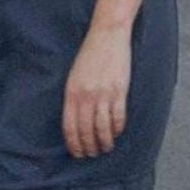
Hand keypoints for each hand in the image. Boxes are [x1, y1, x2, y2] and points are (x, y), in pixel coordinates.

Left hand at [63, 22, 130, 156]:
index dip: (74, 143)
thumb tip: (77, 121)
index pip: (70, 126)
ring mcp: (103, 94)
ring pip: (102, 128)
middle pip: (86, 130)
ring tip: (106, 147)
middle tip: (93, 154)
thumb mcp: (74, 76)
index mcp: (71, 93)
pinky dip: (117, 128)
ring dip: (104, 142)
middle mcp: (86, 96)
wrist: (107, 35)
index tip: (78, 152)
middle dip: (89, 146)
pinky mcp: (119, 91)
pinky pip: (118, 117)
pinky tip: (117, 132)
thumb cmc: (90, 55)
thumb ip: (74, 98)